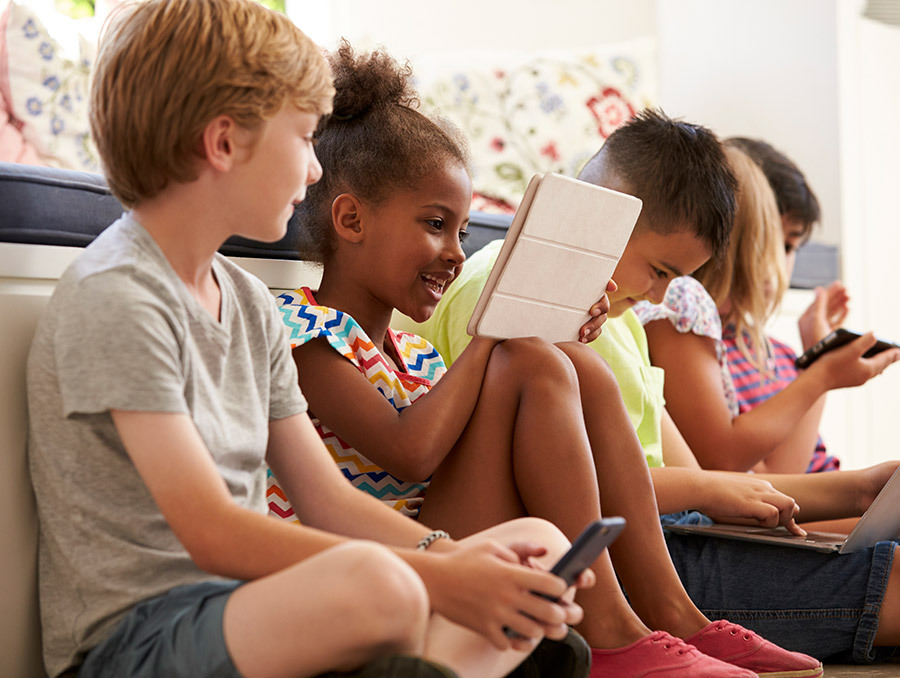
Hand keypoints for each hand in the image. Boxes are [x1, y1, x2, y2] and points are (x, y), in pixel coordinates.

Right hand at [418, 539, 583, 650]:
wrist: (434, 580)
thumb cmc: (463, 560)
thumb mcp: (491, 546)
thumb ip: (518, 548)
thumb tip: (541, 554)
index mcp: (511, 573)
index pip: (551, 583)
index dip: (560, 586)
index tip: (558, 587)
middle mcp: (507, 595)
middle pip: (548, 612)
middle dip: (558, 614)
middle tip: (556, 612)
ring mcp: (495, 614)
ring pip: (532, 632)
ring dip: (537, 629)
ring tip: (535, 624)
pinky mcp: (483, 629)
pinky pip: (507, 644)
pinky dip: (511, 640)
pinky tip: (509, 632)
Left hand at [579, 279, 616, 342]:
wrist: (562, 293)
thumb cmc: (573, 286)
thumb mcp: (583, 283)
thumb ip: (597, 282)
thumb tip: (613, 287)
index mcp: (598, 298)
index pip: (604, 304)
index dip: (600, 308)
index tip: (592, 312)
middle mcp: (598, 309)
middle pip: (601, 318)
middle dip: (593, 325)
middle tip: (582, 330)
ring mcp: (594, 319)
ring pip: (598, 328)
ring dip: (591, 334)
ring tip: (581, 337)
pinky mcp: (589, 327)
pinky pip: (592, 335)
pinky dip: (588, 338)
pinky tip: (580, 341)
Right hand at [700, 472, 805, 535]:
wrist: (698, 487)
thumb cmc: (710, 492)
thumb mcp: (732, 495)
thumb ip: (745, 501)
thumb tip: (744, 510)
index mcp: (759, 485)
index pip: (783, 499)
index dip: (789, 515)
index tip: (794, 530)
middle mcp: (763, 488)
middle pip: (791, 503)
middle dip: (790, 520)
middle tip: (788, 533)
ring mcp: (759, 495)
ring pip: (790, 506)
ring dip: (783, 520)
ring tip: (766, 525)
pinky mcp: (752, 504)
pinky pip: (773, 515)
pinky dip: (769, 522)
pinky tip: (756, 523)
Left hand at [798, 281, 849, 349]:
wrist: (817, 362)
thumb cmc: (816, 342)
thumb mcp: (817, 320)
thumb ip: (819, 304)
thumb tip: (819, 289)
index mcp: (806, 318)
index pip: (818, 301)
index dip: (829, 292)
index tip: (840, 283)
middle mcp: (811, 323)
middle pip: (824, 306)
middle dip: (835, 297)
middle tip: (847, 289)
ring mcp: (820, 330)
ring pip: (830, 313)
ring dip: (839, 304)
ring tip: (849, 297)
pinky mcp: (828, 336)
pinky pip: (835, 322)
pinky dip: (841, 314)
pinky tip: (848, 308)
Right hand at [812, 331, 899, 389]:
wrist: (815, 380)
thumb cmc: (832, 363)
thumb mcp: (850, 349)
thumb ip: (865, 340)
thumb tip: (875, 334)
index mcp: (869, 368)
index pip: (885, 359)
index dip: (893, 353)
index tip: (899, 350)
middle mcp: (865, 376)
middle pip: (881, 366)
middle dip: (888, 359)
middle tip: (896, 355)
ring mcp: (855, 380)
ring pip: (872, 371)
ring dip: (878, 364)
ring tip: (882, 361)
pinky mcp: (846, 382)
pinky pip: (862, 374)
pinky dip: (867, 368)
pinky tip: (862, 367)